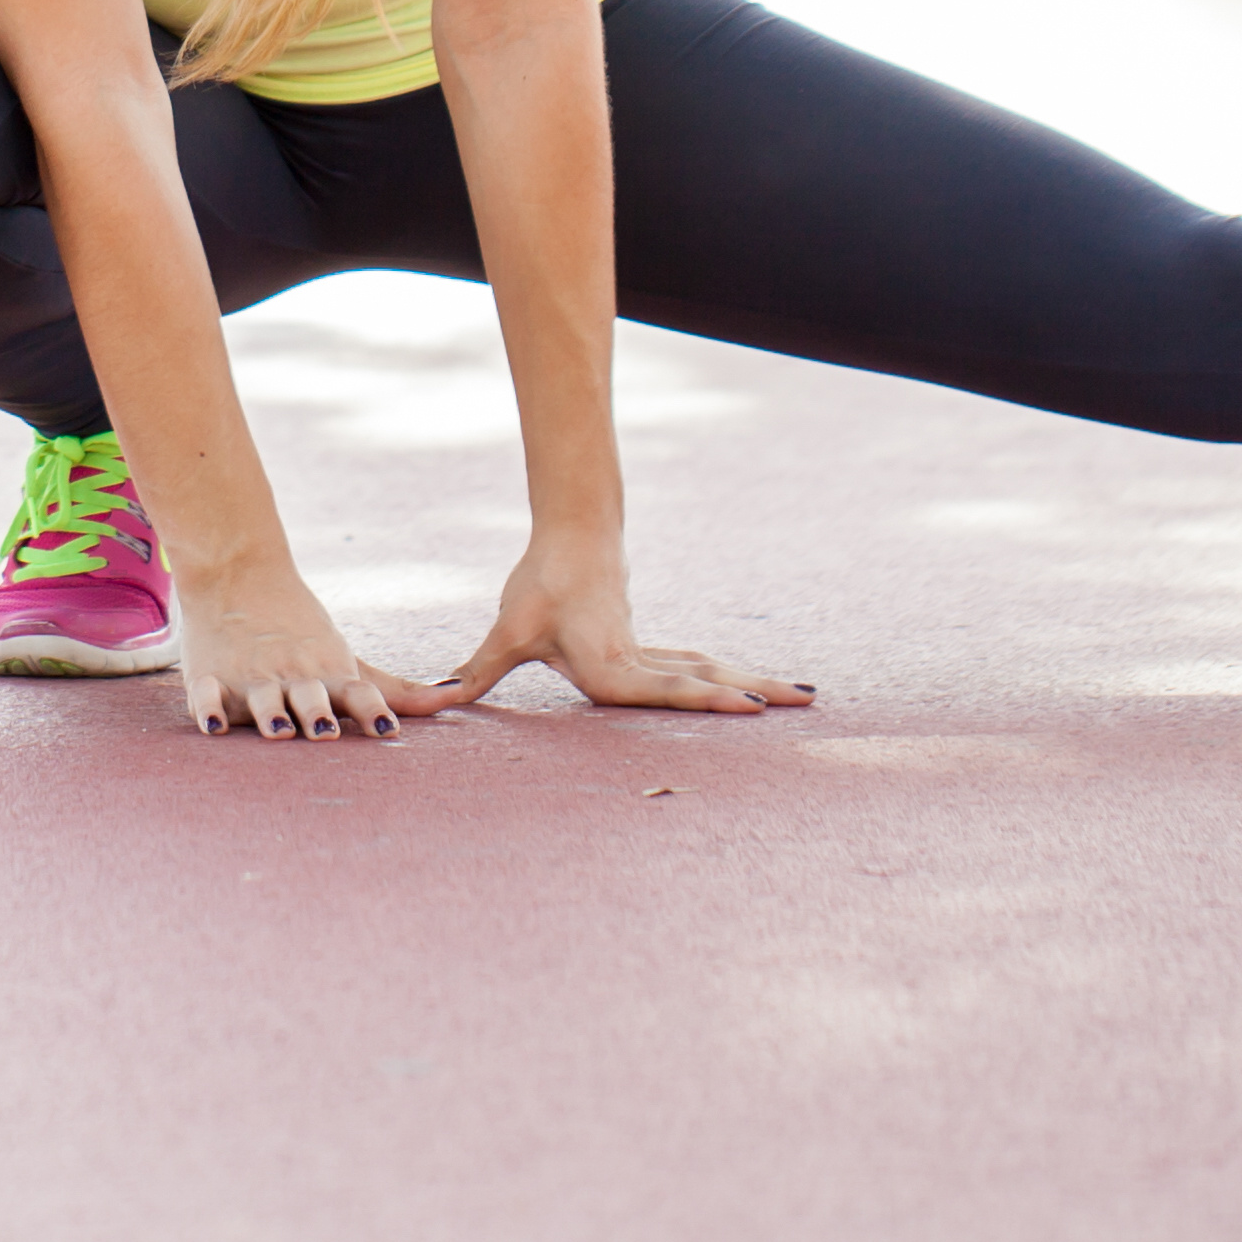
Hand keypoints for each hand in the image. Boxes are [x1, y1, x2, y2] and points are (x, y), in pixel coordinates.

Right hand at [177, 568, 411, 741]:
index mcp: (329, 672)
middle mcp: (294, 676)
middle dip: (318, 713)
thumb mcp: (349, 659)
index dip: (372, 710)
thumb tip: (455, 697)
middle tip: (325, 731)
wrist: (238, 576)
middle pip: (310, 697)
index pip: (358, 692)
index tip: (385, 729)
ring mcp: (251, 677)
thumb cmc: (303, 632)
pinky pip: (206, 694)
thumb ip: (398, 690)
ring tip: (278, 728)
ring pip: (263, 696)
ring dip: (271, 712)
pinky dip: (208, 708)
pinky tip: (213, 726)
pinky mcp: (210, 678)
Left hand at [401, 541, 808, 716]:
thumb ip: (477, 672)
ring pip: (710, 669)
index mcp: (611, 668)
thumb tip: (433, 699)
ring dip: (754, 682)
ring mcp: (651, 651)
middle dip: (755, 693)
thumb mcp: (507, 633)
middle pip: (705, 680)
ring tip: (805, 696)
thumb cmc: (540, 587)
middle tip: (808, 703)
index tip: (753, 706)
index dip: (708, 701)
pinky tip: (754, 687)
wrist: (570, 536)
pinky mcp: (651, 644)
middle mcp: (639, 663)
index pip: (665, 690)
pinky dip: (728, 677)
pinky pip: (698, 663)